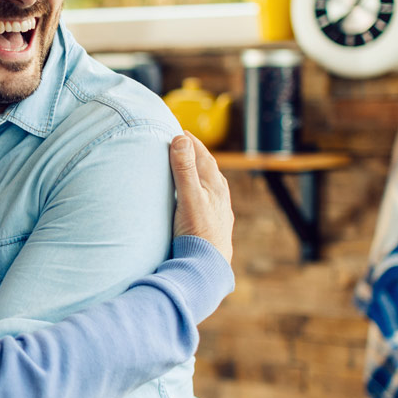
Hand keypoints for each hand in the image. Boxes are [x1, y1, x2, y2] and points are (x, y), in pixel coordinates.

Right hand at [169, 132, 233, 263]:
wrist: (208, 266)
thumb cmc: (198, 233)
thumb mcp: (188, 197)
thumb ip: (184, 169)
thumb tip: (181, 139)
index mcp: (213, 184)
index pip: (202, 154)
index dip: (189, 141)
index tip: (178, 131)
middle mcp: (220, 194)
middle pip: (208, 166)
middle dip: (195, 153)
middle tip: (182, 143)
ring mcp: (219, 210)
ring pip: (211, 183)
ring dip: (200, 171)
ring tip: (190, 166)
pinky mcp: (215, 224)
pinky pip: (210, 198)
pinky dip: (202, 189)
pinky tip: (199, 197)